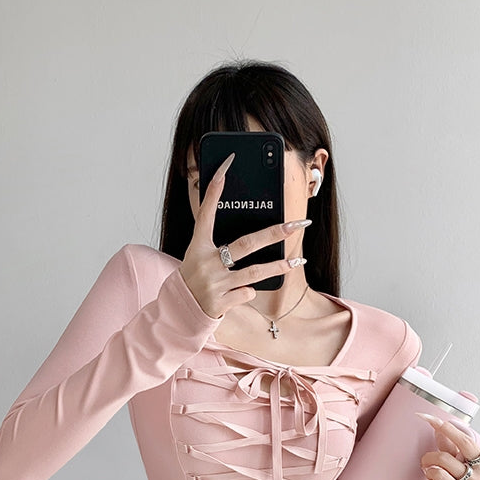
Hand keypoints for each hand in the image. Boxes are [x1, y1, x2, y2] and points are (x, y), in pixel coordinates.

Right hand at [178, 152, 309, 318]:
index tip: (225, 168)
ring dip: (279, 266)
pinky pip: (246, 293)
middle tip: (296, 225)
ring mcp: (214, 283)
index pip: (206, 213)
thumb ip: (218, 241)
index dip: (213, 191)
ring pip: (254, 272)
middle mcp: (206, 262)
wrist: (181, 310)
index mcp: (198, 246)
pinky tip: (241, 291)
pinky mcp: (221, 302)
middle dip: (274, 233)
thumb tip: (249, 227)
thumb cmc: (194, 276)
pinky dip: (249, 291)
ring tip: (298, 260)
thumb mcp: (198, 254)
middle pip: (246, 244)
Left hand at [419, 416, 479, 479]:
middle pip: (444, 459)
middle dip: (429, 457)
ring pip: (437, 474)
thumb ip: (452, 447)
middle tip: (426, 461)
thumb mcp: (468, 465)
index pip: (465, 443)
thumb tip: (438, 427)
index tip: (433, 420)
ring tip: (431, 475)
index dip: (448, 430)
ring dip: (429, 472)